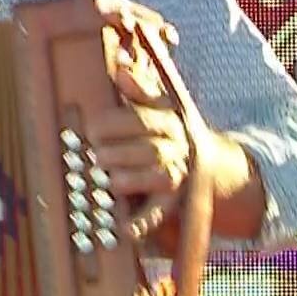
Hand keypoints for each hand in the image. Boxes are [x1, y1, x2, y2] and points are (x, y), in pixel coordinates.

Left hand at [91, 25, 266, 247]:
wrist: (206, 164)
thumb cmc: (167, 129)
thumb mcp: (158, 105)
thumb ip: (138, 87)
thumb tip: (120, 65)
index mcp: (168, 120)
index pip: (140, 120)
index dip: (112, 125)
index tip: (91, 129)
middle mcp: (176, 148)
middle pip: (146, 150)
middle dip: (115, 153)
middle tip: (94, 156)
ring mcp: (176, 176)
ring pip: (153, 179)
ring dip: (125, 180)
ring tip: (106, 180)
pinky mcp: (172, 202)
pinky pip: (159, 214)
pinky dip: (142, 224)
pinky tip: (125, 230)